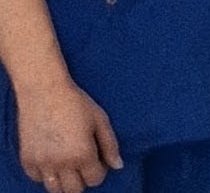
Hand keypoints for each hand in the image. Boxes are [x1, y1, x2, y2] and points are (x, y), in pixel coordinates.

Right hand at [15, 76, 121, 192]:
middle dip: (82, 179)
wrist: (44, 91)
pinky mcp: (27, 160)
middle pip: (74, 190)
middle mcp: (61, 163)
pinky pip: (37, 178)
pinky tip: (52, 160)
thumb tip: (118, 165)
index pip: (94, 180)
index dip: (99, 171)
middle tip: (83, 164)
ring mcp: (42, 163)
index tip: (97, 160)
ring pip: (54, 189)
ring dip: (63, 180)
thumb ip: (110, 145)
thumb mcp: (100, 120)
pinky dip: (45, 174)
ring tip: (67, 164)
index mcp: (82, 154)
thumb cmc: (76, 103)